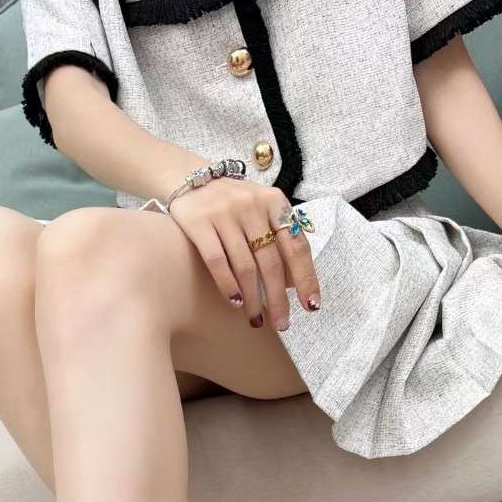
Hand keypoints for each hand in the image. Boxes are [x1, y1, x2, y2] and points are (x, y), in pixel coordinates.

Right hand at [166, 177, 320, 329]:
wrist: (190, 178)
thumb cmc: (232, 204)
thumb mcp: (260, 211)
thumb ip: (278, 239)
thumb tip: (294, 283)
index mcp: (274, 202)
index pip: (297, 246)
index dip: (306, 278)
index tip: (311, 305)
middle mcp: (252, 206)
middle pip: (272, 261)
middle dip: (278, 298)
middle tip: (281, 323)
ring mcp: (225, 213)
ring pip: (246, 266)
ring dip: (253, 298)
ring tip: (256, 319)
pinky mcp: (199, 222)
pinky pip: (217, 261)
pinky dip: (228, 284)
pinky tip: (234, 302)